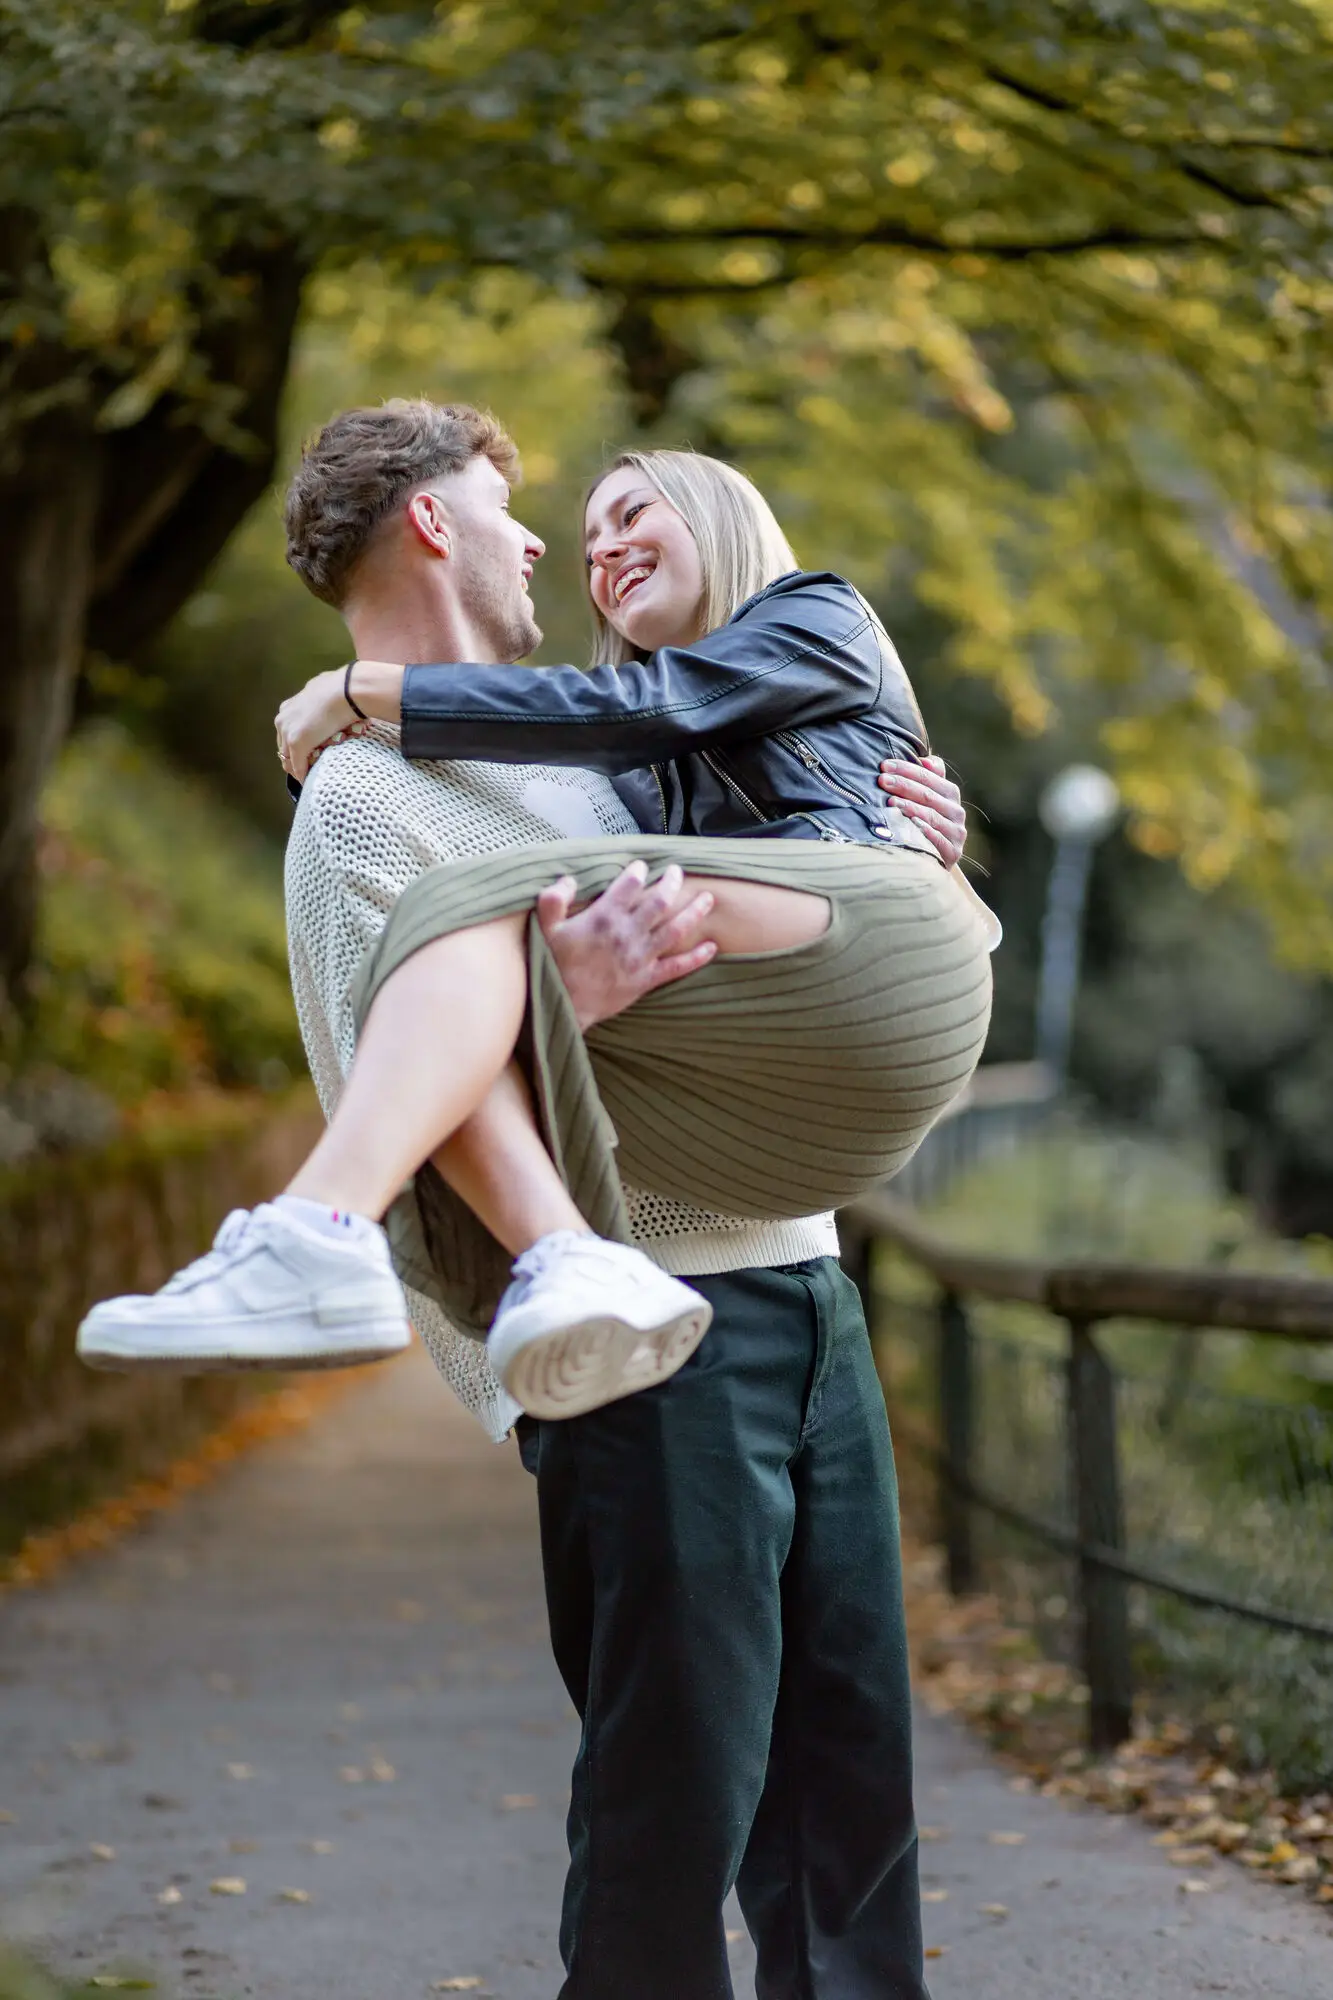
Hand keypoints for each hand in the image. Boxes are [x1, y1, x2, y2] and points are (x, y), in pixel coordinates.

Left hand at [276, 669, 362, 781]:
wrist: (347, 690)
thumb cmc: (343, 689)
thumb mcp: (324, 693)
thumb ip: (320, 700)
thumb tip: (328, 695)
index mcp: (288, 707)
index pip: (286, 732)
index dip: (294, 746)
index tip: (306, 754)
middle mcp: (283, 719)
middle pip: (283, 747)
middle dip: (294, 760)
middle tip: (307, 770)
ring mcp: (288, 731)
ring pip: (288, 759)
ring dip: (298, 769)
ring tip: (309, 778)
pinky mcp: (297, 744)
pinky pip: (298, 766)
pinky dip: (303, 775)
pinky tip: (310, 782)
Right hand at [538, 862, 717, 1030]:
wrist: (564, 1005)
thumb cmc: (554, 966)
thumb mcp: (544, 929)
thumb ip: (553, 900)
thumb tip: (569, 880)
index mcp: (604, 917)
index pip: (629, 885)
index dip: (638, 872)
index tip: (642, 866)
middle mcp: (627, 933)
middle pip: (659, 901)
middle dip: (672, 883)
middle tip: (678, 872)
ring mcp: (640, 956)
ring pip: (675, 929)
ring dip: (694, 912)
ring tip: (707, 899)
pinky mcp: (647, 979)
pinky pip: (678, 966)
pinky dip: (697, 957)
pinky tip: (711, 947)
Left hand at [877, 753, 967, 865]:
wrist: (932, 861)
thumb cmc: (923, 823)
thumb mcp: (926, 798)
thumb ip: (928, 777)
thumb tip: (925, 760)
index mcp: (950, 794)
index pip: (928, 776)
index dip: (906, 769)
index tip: (885, 765)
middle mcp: (956, 812)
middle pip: (928, 795)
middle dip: (903, 785)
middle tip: (882, 780)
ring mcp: (956, 833)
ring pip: (931, 815)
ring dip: (909, 807)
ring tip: (889, 802)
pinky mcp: (952, 852)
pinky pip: (936, 839)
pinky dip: (922, 830)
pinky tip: (907, 824)